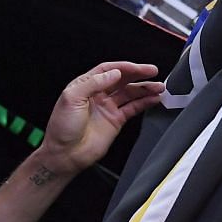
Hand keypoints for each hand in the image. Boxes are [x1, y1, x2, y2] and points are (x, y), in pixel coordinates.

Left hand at [36, 62, 163, 174]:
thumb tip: (114, 73)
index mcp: (85, 85)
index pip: (107, 70)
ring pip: (130, 93)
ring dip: (145, 89)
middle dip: (138, 74)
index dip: (124, 67)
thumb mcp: (71, 98)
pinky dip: (144, 103)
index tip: (138, 68)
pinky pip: (132, 108)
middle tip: (152, 71)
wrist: (65, 154)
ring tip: (159, 87)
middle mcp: (97, 95)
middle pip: (122, 79)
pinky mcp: (115, 121)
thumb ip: (93, 83)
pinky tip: (153, 99)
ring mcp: (107, 107)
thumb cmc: (62, 128)